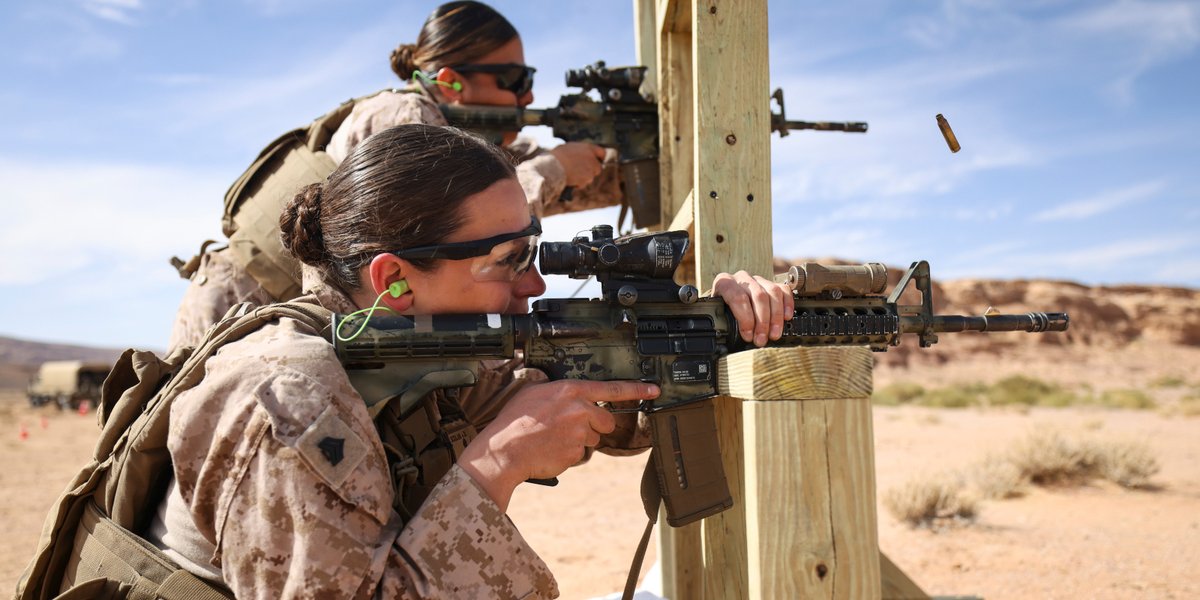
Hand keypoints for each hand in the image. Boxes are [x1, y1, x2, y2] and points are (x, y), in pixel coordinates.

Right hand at [458, 379, 658, 509]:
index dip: (637, 389)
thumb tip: (571, 396)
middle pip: (606, 421)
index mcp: (571, 391)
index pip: (612, 388)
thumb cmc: (514, 421)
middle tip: (568, 428)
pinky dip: (568, 454)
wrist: (503, 450)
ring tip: (551, 438)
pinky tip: (549, 450)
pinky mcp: (577, 454)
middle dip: (594, 426)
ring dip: (578, 441)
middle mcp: (580, 411)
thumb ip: (559, 392)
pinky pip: (580, 455)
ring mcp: (580, 434)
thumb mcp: (534, 393)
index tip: (654, 389)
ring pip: (592, 439)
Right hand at [550, 142, 606, 187]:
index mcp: (588, 148)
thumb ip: (578, 152)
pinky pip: (583, 184)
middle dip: (591, 171)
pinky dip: (578, 184)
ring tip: (571, 175)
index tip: (597, 162)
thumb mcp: (568, 148)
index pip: (602, 152)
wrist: (553, 166)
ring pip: (590, 177)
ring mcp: (591, 169)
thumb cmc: (557, 156)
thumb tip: (578, 156)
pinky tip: (570, 180)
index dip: (599, 159)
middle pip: (598, 168)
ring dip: (583, 178)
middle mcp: (592, 158)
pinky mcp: (587, 179)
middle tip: (581, 172)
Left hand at [712, 271, 794, 346]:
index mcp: (725, 283)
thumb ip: (726, 323)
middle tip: (762, 339)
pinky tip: (787, 317)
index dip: (746, 319)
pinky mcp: (771, 283)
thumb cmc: (722, 311)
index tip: (748, 336)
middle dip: (762, 321)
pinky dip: (787, 304)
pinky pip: (783, 290)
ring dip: (776, 316)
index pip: (739, 298)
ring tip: (774, 334)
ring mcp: (758, 279)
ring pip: (773, 292)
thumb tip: (740, 338)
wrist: (725, 303)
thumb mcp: (719, 316)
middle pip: (759, 296)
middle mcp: (742, 278)